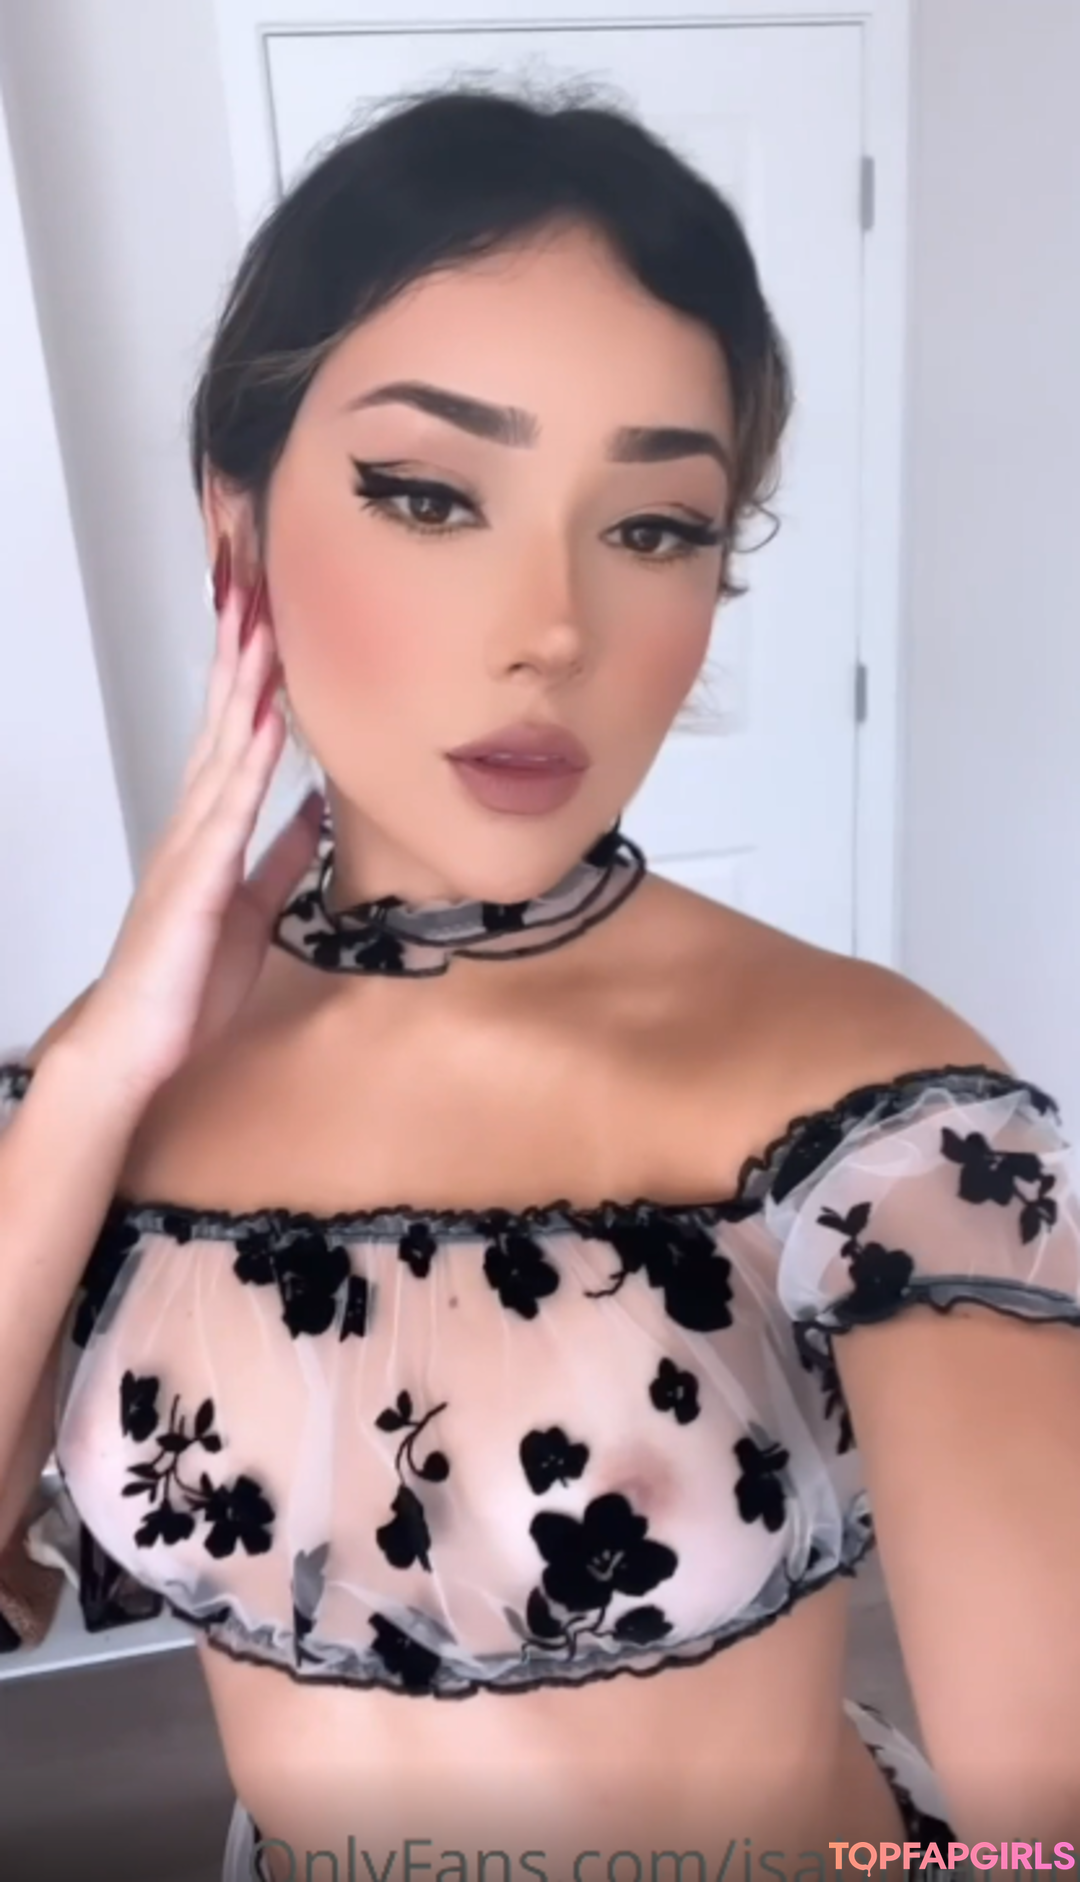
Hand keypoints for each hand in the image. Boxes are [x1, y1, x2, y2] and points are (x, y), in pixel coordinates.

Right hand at [71, 553, 323, 1104]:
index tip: (266, 619)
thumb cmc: (185, 982)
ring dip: (242, 685)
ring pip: (221, 748)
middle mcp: (192, 824)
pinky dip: (249, 760)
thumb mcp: (252, 908)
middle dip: (239, 654)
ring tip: (260, 622)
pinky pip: (229, 810)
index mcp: (206, 830)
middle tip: (254, 584)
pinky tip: (267, 720)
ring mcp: (189, 847)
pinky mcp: (197, 881)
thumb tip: (315, 810)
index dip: (249, 677)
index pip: (231, 736)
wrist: (136, 1041)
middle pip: (220, 722)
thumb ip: (279, 856)